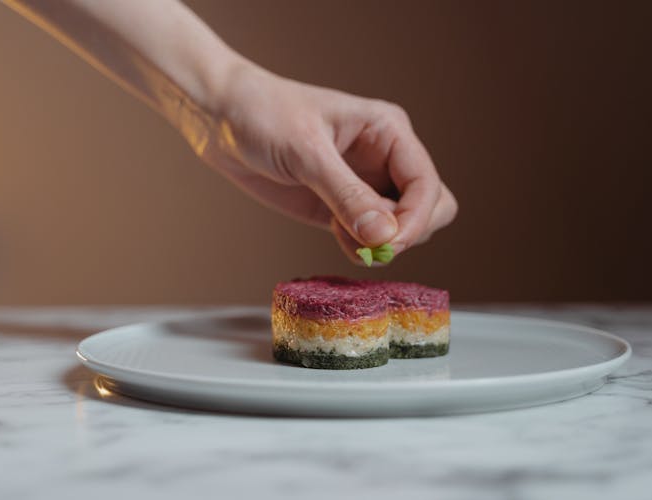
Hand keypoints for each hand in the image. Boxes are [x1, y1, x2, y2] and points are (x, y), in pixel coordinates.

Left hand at [202, 62, 456, 262]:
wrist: (222, 119)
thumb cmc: (264, 114)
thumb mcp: (306, 152)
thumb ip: (346, 195)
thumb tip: (384, 236)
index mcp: (388, 131)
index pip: (426, 183)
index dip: (416, 218)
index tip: (389, 243)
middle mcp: (385, 159)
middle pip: (430, 207)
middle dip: (408, 232)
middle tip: (371, 244)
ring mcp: (365, 185)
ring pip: (404, 227)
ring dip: (382, 243)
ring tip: (344, 236)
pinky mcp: (342, 207)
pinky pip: (371, 238)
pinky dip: (362, 248)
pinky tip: (336, 237)